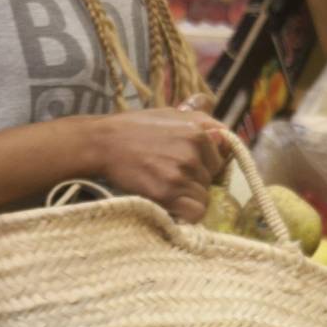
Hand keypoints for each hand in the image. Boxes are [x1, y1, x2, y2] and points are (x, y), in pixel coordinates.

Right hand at [93, 103, 228, 222]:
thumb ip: (201, 120)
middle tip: (170, 174)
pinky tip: (171, 204)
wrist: (103, 143)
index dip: (204, 165)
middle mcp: (194, 152)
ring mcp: (181, 173)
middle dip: (196, 180)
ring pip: (204, 197)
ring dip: (188, 196)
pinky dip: (186, 213)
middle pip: (212, 179)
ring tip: (165, 185)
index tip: (185, 165)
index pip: (220, 160)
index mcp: (199, 132)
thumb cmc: (135, 128)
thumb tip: (224, 133)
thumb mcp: (171, 114)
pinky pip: (196, 212)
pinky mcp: (168, 193)